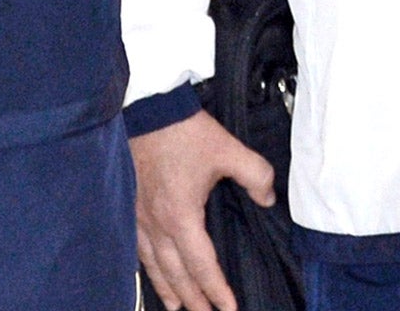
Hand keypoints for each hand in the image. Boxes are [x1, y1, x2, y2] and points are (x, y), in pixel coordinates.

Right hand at [130, 111, 275, 310]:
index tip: (229, 308)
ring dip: (167, 288)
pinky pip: (138, 246)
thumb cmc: (184, 130)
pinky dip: (147, 266)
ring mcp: (140, 216)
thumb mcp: (229, 150)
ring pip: (153, 264)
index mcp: (181, 216)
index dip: (216, 289)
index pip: (201, 265)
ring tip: (176, 306)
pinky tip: (151, 270)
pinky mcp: (131, 204)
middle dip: (192, 298)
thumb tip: (268, 198)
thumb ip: (256, 175)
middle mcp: (157, 223)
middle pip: (176, 273)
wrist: (148, 108)